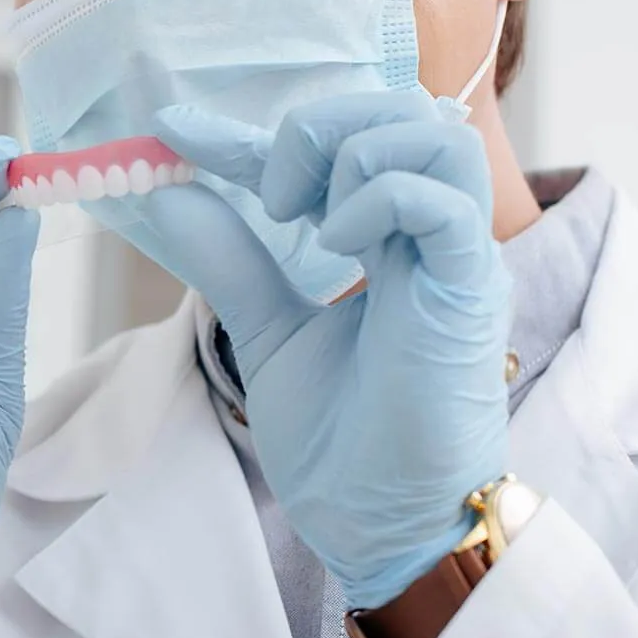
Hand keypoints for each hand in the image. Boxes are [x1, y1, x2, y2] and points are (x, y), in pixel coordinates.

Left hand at [151, 91, 510, 608]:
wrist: (377, 526)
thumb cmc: (342, 441)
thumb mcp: (266, 329)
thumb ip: (229, 258)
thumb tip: (170, 192)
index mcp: (392, 241)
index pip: (334, 147)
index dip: (248, 132)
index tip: (175, 130)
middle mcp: (431, 239)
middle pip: (401, 111)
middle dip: (319, 124)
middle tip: (270, 193)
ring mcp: (455, 261)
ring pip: (431, 134)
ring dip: (351, 151)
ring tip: (303, 217)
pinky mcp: (468, 293)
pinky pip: (438, 201)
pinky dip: (375, 198)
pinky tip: (334, 245)